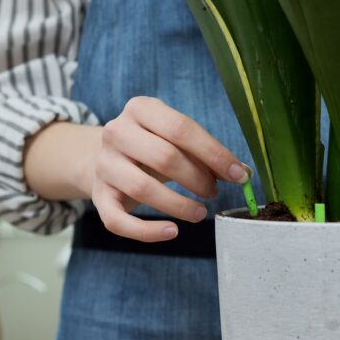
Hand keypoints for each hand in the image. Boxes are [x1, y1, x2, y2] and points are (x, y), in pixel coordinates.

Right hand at [27, 96, 248, 241]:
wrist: (103, 158)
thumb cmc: (150, 147)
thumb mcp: (173, 139)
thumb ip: (204, 152)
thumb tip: (242, 173)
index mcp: (140, 108)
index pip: (181, 128)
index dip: (214, 153)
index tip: (238, 174)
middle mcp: (116, 132)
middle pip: (164, 157)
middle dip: (198, 179)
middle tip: (214, 192)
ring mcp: (104, 165)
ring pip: (143, 188)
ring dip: (179, 205)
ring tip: (200, 213)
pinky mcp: (98, 196)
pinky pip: (118, 221)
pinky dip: (147, 231)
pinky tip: (172, 231)